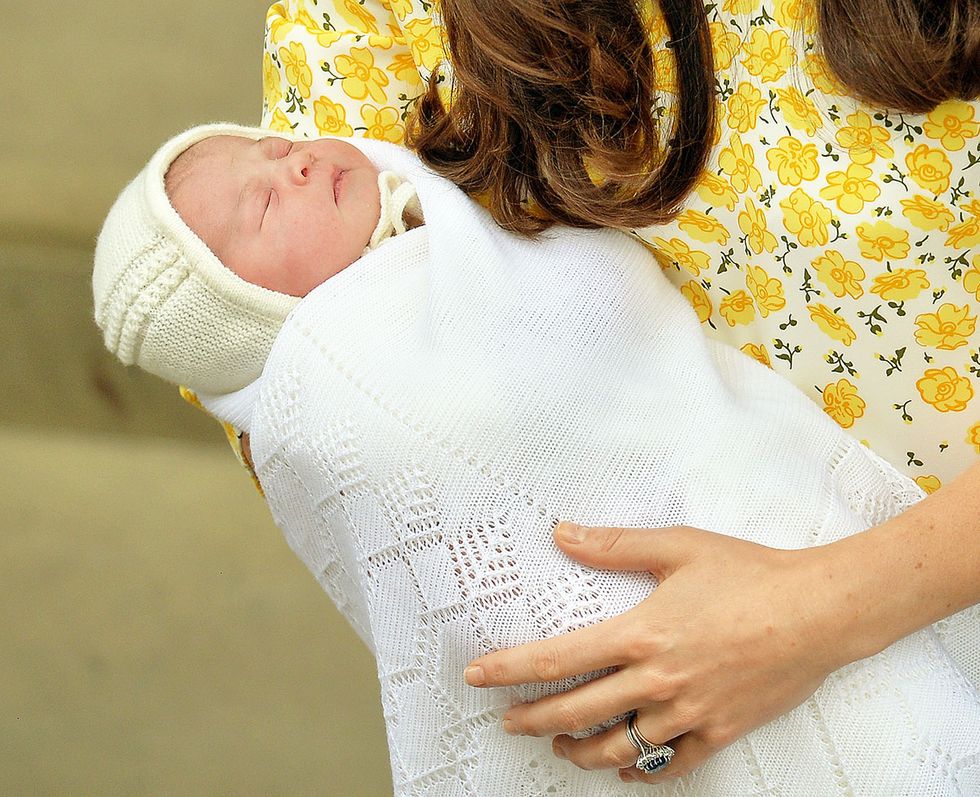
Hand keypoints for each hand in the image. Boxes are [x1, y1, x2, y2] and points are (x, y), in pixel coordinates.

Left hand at [464, 523, 857, 783]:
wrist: (820, 611)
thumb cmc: (749, 574)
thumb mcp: (677, 548)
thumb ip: (613, 546)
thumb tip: (562, 534)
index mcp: (640, 634)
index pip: (556, 659)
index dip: (509, 670)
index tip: (477, 677)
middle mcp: (657, 681)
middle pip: (574, 712)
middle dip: (531, 719)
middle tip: (507, 720)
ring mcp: (688, 714)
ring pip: (615, 749)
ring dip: (577, 751)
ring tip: (558, 745)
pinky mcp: (719, 732)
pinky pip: (670, 767)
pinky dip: (639, 772)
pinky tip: (624, 768)